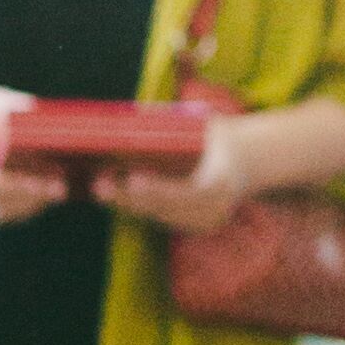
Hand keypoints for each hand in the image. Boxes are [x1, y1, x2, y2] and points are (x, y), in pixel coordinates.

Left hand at [98, 112, 265, 231]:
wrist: (245, 160)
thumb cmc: (219, 137)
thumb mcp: (205, 124)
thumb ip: (179, 125)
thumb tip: (139, 118)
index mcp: (223, 183)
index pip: (188, 191)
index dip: (159, 188)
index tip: (133, 179)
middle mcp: (214, 209)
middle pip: (166, 207)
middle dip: (129, 197)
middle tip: (100, 184)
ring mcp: (203, 221)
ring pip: (157, 214)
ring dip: (125, 202)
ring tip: (99, 185)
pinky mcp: (191, 226)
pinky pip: (158, 216)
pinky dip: (134, 205)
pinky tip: (111, 193)